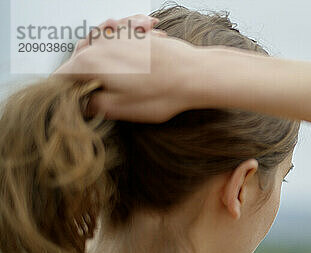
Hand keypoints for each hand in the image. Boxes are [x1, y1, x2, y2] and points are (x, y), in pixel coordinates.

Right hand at [53, 16, 227, 122]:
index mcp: (90, 63)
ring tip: (111, 75)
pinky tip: (131, 55)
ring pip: (97, 42)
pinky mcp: (137, 32)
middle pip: (77, 58)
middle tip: (93, 96)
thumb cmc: (163, 93)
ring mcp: (119, 35)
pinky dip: (120, 41)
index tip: (73, 104)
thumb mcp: (121, 109)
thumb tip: (82, 104)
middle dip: (82, 76)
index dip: (64, 93)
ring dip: (100, 57)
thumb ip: (93, 105)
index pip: (61, 77)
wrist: (196, 74)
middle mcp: (101, 44)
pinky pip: (119, 32)